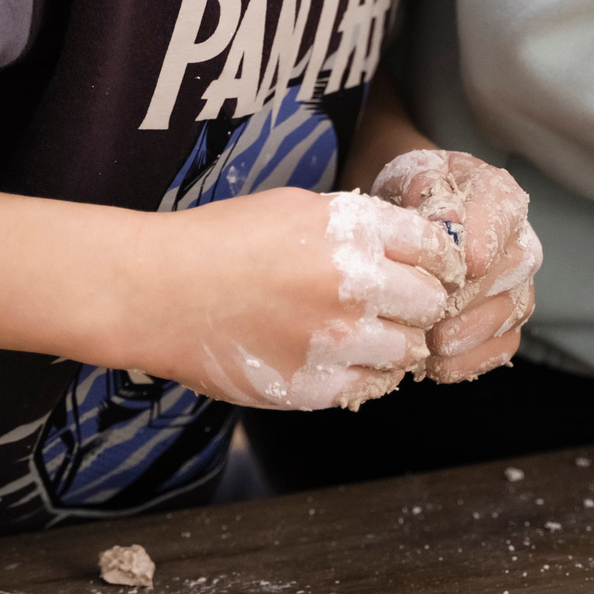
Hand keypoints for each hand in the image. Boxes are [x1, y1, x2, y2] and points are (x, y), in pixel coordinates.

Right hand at [128, 186, 460, 410]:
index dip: (435, 260)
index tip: (427, 269)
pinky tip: (337, 359)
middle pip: (431, 304)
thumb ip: (356, 227)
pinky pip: (368, 386)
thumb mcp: (297, 207)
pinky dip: (362, 375)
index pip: (434, 248)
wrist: (157, 290)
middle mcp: (354, 285)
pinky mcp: (313, 386)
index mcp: (352, 231)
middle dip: (420, 304)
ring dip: (395, 344)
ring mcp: (336, 341)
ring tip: (364, 335)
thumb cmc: (221, 240)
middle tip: (398, 306)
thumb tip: (404, 248)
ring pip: (407, 352)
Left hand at [371, 148, 542, 382]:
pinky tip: (436, 364)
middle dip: (466, 299)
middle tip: (429, 316)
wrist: (411, 219)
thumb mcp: (411, 175)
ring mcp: (518, 287)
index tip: (465, 264)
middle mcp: (519, 243)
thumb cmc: (413, 195)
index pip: (502, 219)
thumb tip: (447, 223)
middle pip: (507, 275)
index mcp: (500, 198)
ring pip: (506, 316)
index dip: (485, 242)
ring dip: (466, 335)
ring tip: (427, 344)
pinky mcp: (507, 323)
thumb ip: (425, 187)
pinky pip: (502, 348)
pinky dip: (470, 361)